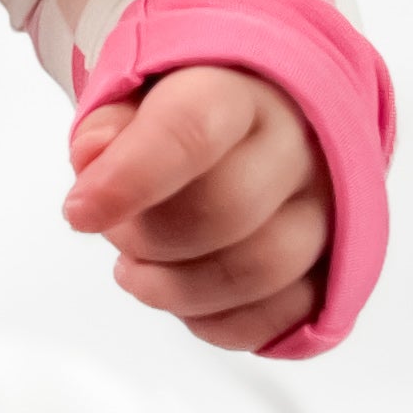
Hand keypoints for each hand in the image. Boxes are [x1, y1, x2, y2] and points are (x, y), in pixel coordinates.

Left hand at [61, 65, 330, 353]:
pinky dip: (217, 322)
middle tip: (111, 231)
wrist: (257, 120)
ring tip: (136, 270)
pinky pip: (284, 316)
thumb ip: (106, 125)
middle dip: (147, 237)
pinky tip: (183, 298)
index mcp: (244, 90)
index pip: (191, 132)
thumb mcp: (135, 98)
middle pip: (226, 210)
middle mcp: (301, 146)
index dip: (129, 179)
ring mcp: (328, 210)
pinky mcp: (334, 267)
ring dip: (176, 289)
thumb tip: (93, 156)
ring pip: (261, 270)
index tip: (78, 212)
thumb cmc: (187, 114)